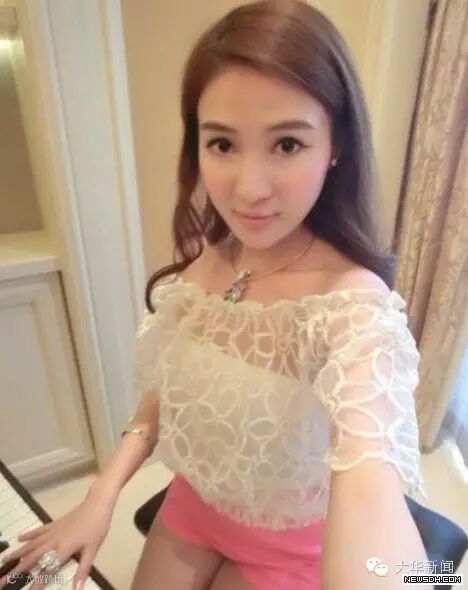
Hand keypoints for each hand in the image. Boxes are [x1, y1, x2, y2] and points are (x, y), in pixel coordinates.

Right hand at [0, 491, 114, 589]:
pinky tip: (19, 537)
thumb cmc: (97, 526)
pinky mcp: (55, 523)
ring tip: (4, 561)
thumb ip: (83, 569)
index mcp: (64, 549)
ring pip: (31, 544)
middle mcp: (54, 541)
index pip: (47, 570)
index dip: (38, 583)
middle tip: (2, 581)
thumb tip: (78, 588)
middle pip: (32, 558)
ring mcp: (53, 531)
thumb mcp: (93, 549)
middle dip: (17, 570)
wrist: (98, 503)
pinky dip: (29, 535)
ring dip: (17, 553)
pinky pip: (39, 531)